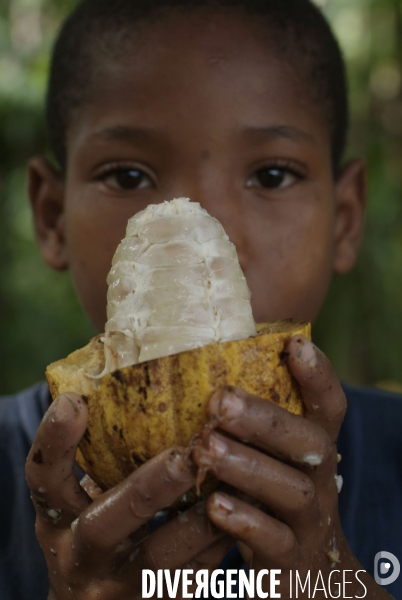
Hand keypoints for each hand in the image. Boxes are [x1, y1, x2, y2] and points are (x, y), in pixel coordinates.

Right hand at [25, 393, 232, 599]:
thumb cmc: (97, 534)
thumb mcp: (83, 503)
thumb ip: (104, 463)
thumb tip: (141, 391)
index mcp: (57, 519)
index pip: (44, 478)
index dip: (55, 440)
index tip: (76, 402)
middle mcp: (80, 555)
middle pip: (110, 520)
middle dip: (152, 486)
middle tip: (186, 455)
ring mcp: (119, 587)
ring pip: (163, 556)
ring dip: (203, 513)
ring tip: (234, 473)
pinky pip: (196, 576)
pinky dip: (221, 537)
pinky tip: (246, 506)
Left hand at [192, 335, 390, 598]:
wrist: (311, 581)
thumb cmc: (277, 506)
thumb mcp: (277, 466)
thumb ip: (258, 430)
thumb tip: (207, 377)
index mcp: (315, 452)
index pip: (330, 409)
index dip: (319, 377)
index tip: (296, 344)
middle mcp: (320, 481)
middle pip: (310, 444)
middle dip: (266, 420)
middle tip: (221, 400)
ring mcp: (309, 523)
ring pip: (292, 491)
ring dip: (249, 466)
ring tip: (208, 448)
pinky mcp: (290, 563)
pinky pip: (274, 541)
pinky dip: (246, 521)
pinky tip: (214, 505)